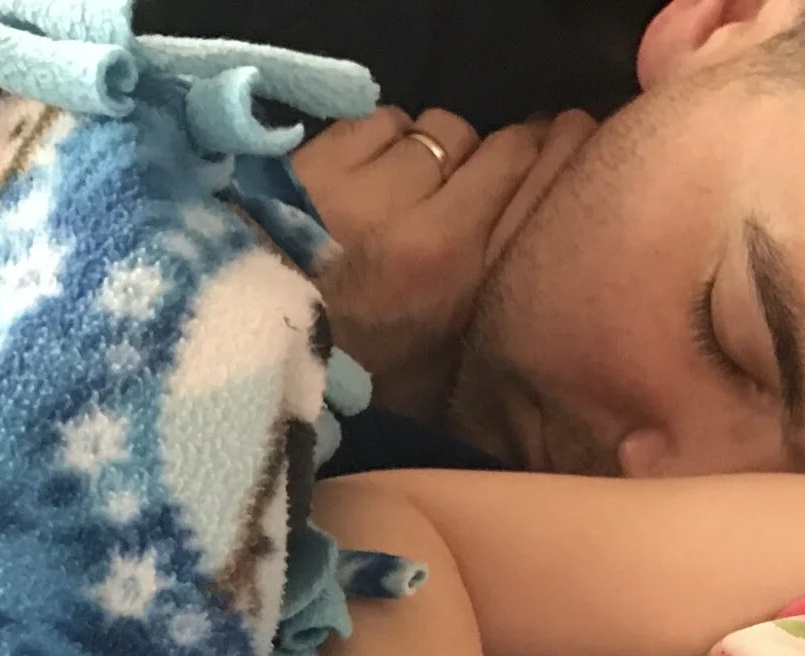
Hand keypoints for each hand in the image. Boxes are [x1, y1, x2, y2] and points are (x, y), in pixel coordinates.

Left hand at [290, 106, 596, 417]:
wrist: (239, 348)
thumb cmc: (343, 380)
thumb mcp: (431, 385)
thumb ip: (487, 333)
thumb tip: (534, 303)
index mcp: (458, 279)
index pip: (531, 181)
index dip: (557, 155)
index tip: (565, 150)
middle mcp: (424, 222)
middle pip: (498, 146)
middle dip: (502, 156)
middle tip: (488, 179)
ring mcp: (369, 184)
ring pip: (441, 130)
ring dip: (437, 152)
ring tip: (417, 186)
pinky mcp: (321, 158)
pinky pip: (383, 121)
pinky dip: (386, 141)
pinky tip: (372, 174)